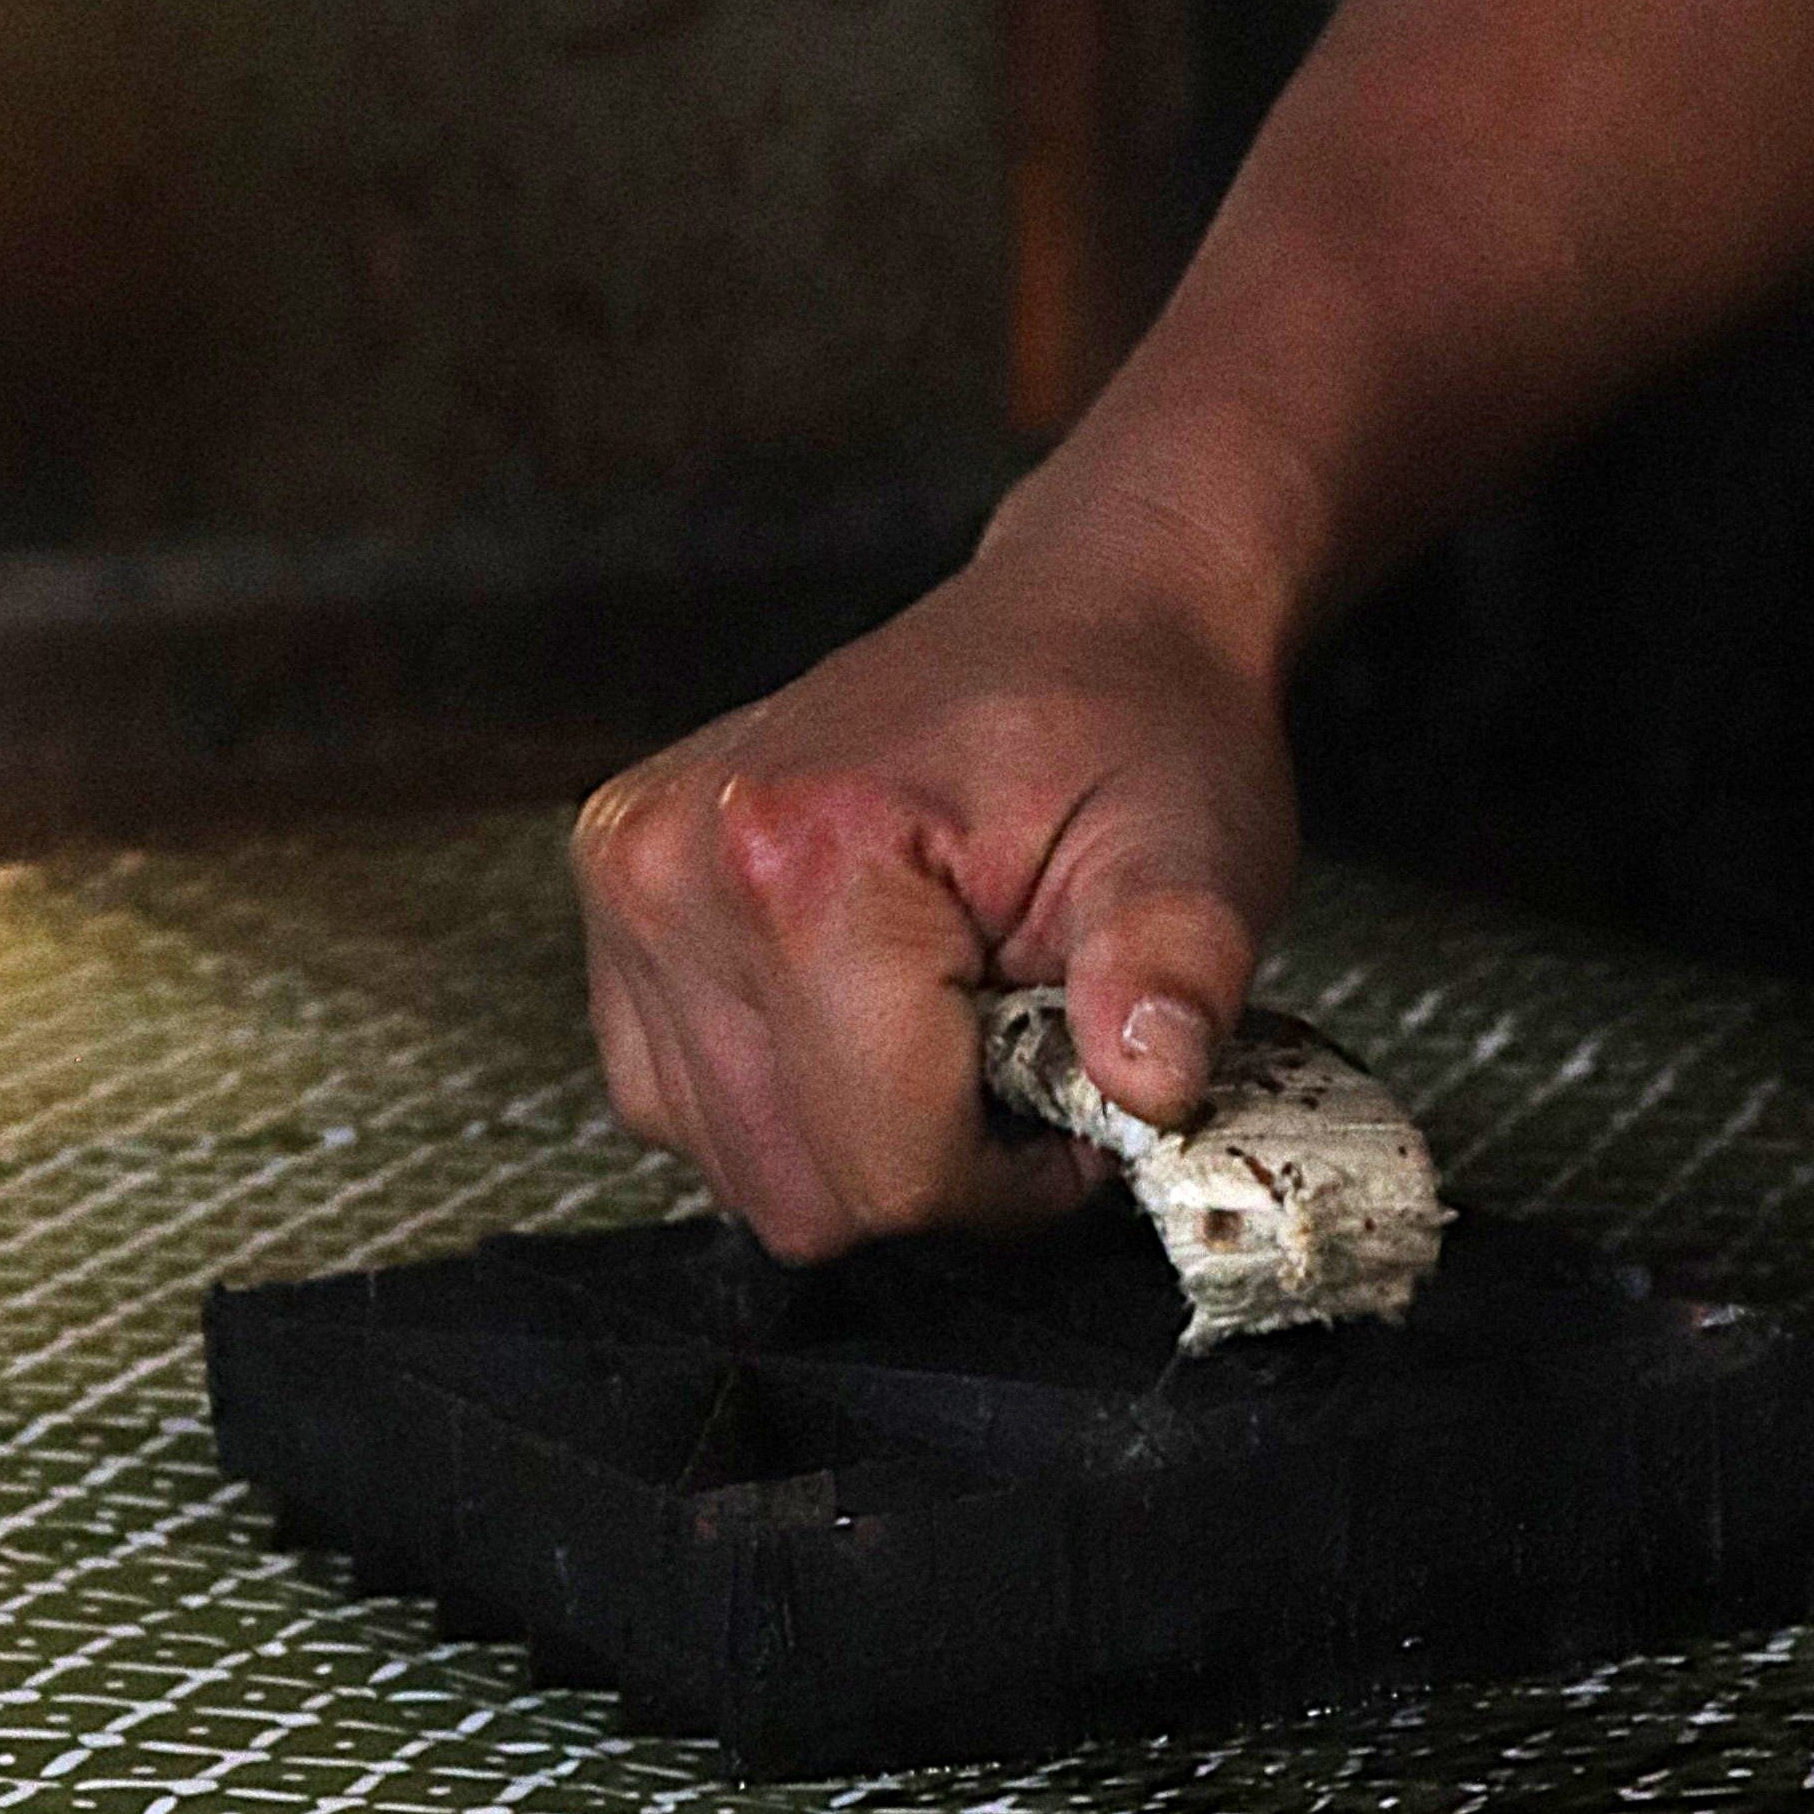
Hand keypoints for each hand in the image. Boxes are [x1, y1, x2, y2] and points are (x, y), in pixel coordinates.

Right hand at [567, 514, 1297, 1261]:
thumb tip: (1151, 1092)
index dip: (1009, 1178)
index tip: (1072, 1093)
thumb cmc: (1134, 729)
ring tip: (946, 1025)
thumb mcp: (1194, 852)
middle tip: (1017, 1062)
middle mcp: (678, 874)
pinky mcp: (619, 906)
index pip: (890, 1167)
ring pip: (741, 1171)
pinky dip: (794, 1101)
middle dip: (929, 1168)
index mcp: (805, 858)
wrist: (1082, 619)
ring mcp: (630, 891)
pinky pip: (687, 1111)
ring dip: (860, 1140)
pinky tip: (866, 1016)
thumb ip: (1174, 977)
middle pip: (800, 1194)